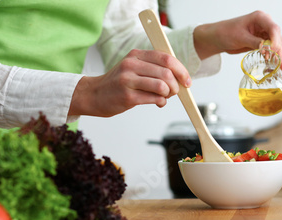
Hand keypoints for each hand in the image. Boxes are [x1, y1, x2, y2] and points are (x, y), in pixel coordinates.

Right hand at [69, 49, 191, 117]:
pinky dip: (161, 102)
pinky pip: (154, 99)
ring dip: (169, 94)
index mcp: (136, 55)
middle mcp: (132, 65)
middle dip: (176, 85)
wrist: (94, 95)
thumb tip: (179, 77)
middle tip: (174, 92)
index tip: (187, 81)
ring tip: (164, 97)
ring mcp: (128, 81)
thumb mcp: (133, 68)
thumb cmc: (118, 83)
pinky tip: (157, 102)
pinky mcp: (128, 97)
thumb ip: (153, 69)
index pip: (166, 58)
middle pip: (166, 73)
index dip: (181, 70)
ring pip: (162, 86)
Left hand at [193, 11, 281, 72]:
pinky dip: (274, 58)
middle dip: (279, 51)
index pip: (273, 28)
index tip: (274, 51)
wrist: (218, 38)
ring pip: (276, 45)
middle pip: (277, 38)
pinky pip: (271, 50)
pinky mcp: (262, 42)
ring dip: (279, 57)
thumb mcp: (240, 37)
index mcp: (259, 18)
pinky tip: (279, 66)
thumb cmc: (226, 32)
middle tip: (281, 64)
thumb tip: (266, 48)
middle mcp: (264, 24)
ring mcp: (264, 33)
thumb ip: (254, 42)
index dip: (275, 41)